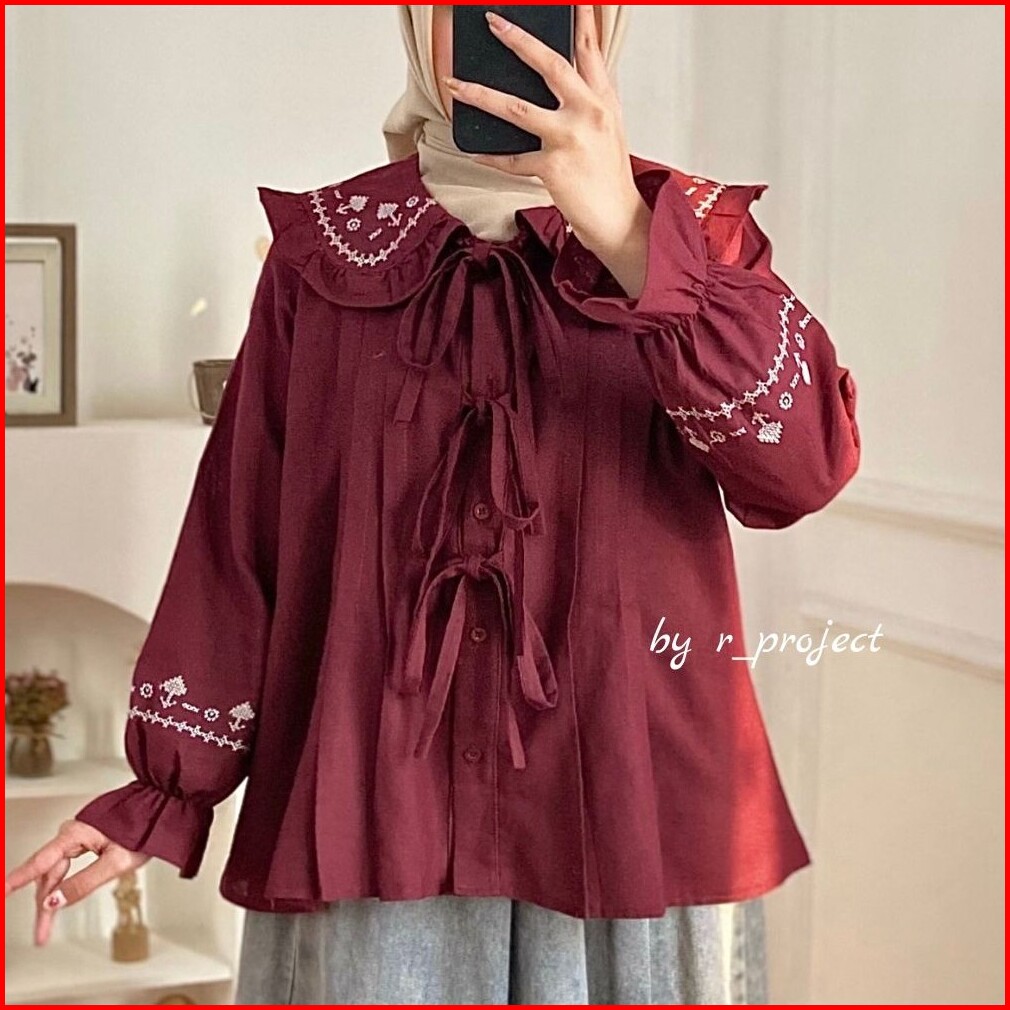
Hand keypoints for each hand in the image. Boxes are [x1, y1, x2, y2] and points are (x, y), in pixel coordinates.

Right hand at [5, 819, 149, 945]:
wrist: (163, 808)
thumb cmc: (145, 829)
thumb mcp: (115, 863)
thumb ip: (83, 883)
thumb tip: (53, 901)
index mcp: (76, 834)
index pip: (40, 862)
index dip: (17, 879)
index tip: (2, 891)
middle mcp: (73, 832)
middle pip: (49, 873)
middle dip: (43, 906)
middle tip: (41, 934)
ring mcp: (79, 835)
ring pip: (57, 871)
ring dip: (52, 897)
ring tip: (47, 926)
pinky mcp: (86, 838)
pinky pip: (66, 864)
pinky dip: (61, 884)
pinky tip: (57, 898)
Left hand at [443, 5, 650, 262]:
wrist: (617, 218)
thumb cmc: (610, 176)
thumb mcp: (609, 129)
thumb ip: (588, 100)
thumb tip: (561, 79)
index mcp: (602, 100)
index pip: (589, 49)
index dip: (578, 19)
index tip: (569, 0)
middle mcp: (588, 113)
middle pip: (550, 65)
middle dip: (519, 40)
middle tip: (495, 23)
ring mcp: (569, 139)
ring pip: (515, 108)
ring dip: (480, 94)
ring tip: (456, 84)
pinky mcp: (551, 167)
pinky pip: (512, 159)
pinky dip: (491, 156)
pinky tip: (475, 150)